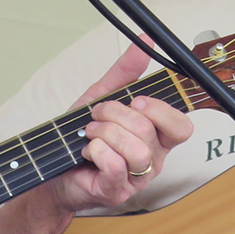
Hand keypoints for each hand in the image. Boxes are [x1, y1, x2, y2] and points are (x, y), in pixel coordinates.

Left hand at [46, 43, 192, 213]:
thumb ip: (126, 71)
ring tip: (91, 133)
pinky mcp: (116, 191)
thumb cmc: (81, 136)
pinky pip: (116, 165)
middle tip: (97, 115)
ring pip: (137, 150)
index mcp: (157, 137)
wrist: (52, 168)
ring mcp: (136, 179)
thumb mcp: (103, 96)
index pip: (182, 126)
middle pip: (150, 131)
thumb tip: (146, 42)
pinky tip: (88, 150)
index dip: (161, 110)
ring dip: (106, 133)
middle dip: (116, 114)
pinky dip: (97, 150)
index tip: (136, 101)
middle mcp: (153, 159)